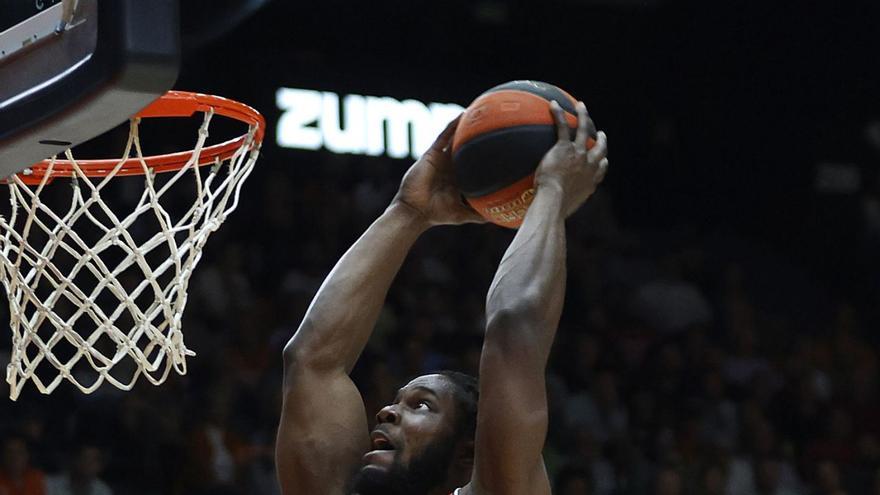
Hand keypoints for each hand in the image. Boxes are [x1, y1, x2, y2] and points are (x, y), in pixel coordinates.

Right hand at [392, 116, 485, 226]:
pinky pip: (443, 136)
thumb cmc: (436, 214)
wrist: (415, 211)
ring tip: (478, 113)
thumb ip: (477, 215)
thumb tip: (496, 219)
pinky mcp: (432, 154)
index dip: (483, 156)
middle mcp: (450, 167)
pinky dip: (452, 126)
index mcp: (457, 179)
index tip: (500, 148)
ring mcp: (441, 159)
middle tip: (492, 125)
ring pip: (455, 139)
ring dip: (464, 127)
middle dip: (475, 138)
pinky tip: (462, 115)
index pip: (472, 164)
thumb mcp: (462, 214)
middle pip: (465, 148)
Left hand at [534, 100, 608, 215]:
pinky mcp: (565, 148)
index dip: (603, 162)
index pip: (601, 169)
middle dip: (601, 140)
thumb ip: (561, 207)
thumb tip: (547, 215)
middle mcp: (588, 166)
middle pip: (599, 148)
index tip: (603, 160)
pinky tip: (553, 104)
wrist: (554, 201)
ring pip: (584, 129)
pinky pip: (563, 126)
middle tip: (600, 134)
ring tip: (582, 107)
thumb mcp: (563, 210)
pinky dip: (559, 114)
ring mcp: (578, 154)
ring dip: (583, 116)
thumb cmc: (555, 210)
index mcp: (590, 181)